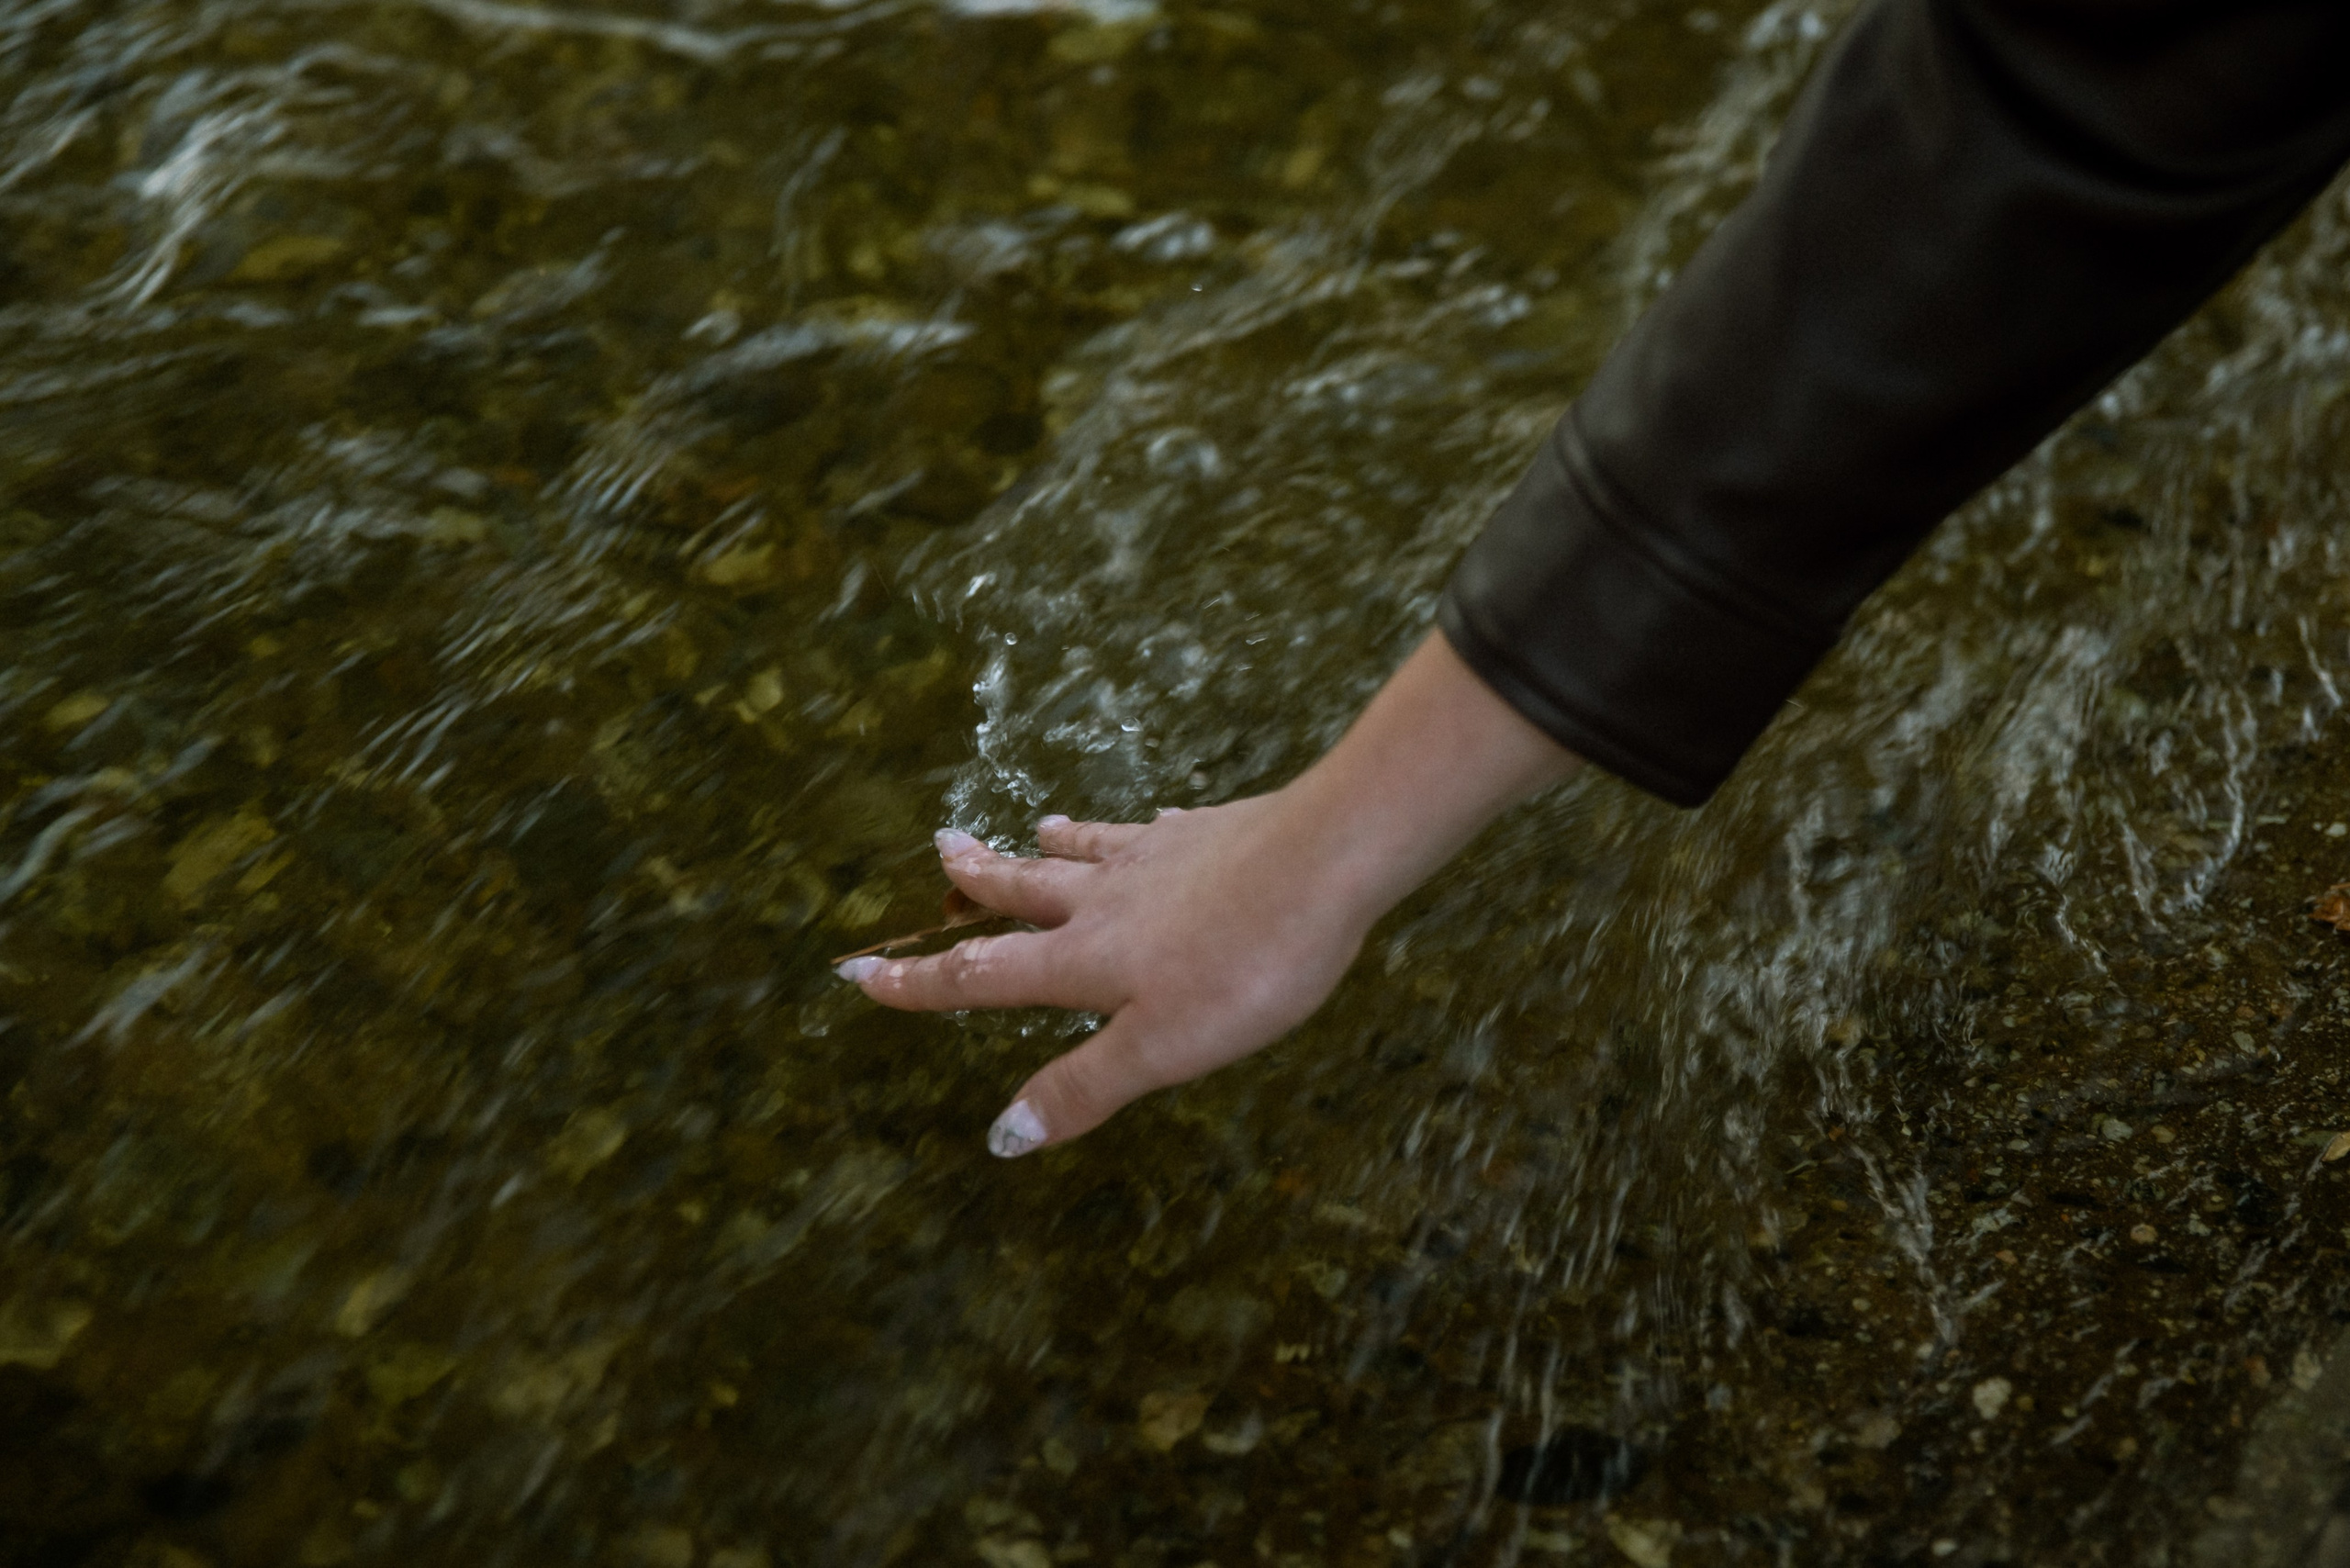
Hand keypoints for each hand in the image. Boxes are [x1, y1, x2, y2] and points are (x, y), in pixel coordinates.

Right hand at [837, 793, 1385, 1155]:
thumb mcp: (1160, 1049)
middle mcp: (1107, 900)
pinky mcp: (1213, 835)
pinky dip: (1142, 829)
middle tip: (939, 850)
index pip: (982, 976)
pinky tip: (1157, 821)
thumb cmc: (1246, 966)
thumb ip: (1083, 1087)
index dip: (920, 983)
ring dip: (1050, 847)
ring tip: (1028, 829)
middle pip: (1025, 891)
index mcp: (1084, 960)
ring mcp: (1160, 859)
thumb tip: (999, 1137)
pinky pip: (1162, 831)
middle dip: (977, 881)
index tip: (859, 971)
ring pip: (1087, 851)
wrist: (1325, 861)